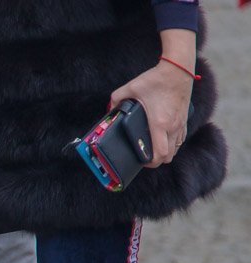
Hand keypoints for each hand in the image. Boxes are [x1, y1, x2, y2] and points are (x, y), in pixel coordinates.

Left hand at [110, 31, 195, 167]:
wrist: (179, 68)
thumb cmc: (156, 79)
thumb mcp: (131, 88)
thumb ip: (116, 99)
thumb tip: (109, 109)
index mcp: (159, 123)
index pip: (159, 154)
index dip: (149, 163)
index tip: (140, 161)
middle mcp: (173, 126)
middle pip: (168, 157)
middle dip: (156, 161)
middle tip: (144, 156)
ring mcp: (181, 123)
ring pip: (176, 149)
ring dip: (165, 152)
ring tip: (152, 148)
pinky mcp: (185, 118)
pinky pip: (180, 138)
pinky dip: (172, 143)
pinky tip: (162, 137)